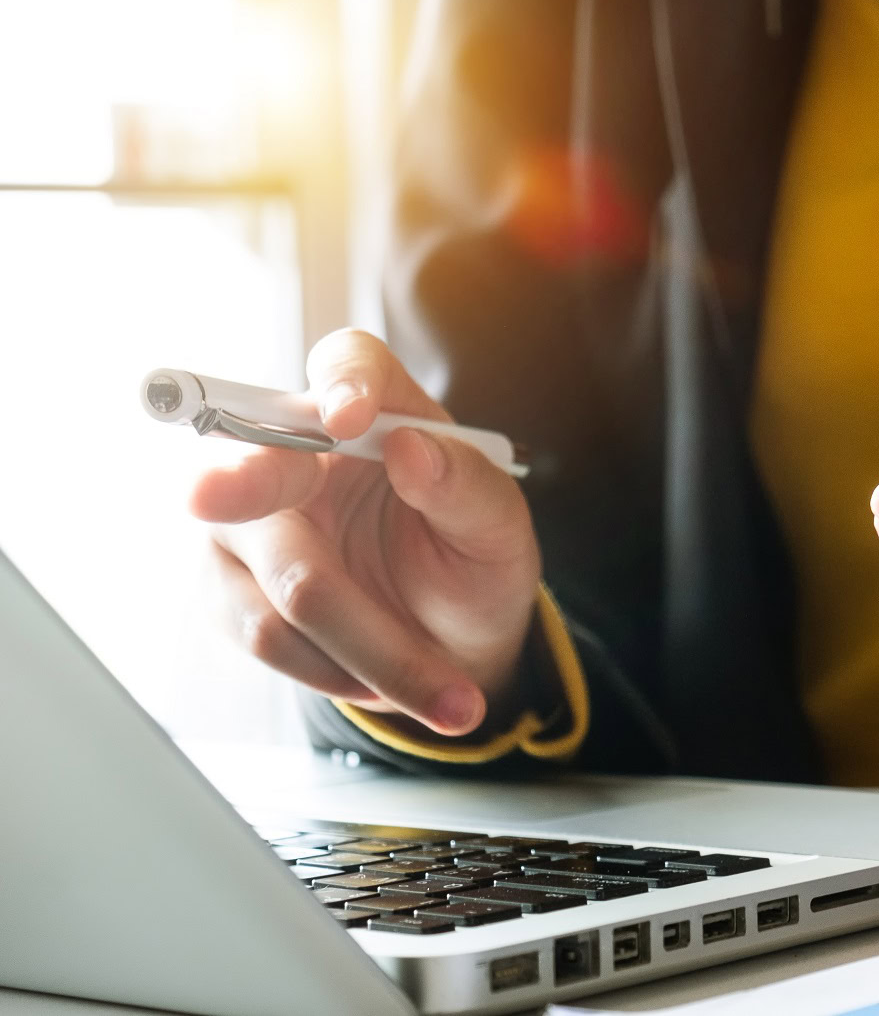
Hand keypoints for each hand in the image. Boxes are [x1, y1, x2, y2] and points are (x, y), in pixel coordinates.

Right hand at [191, 329, 541, 735]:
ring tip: (439, 685)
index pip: (348, 364)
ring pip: (287, 582)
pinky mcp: (228, 590)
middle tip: (209, 496)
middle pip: (253, 461)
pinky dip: (333, 668)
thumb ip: (465, 486)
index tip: (348, 416)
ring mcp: (251, 522)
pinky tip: (375, 677)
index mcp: (378, 411)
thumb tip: (414, 449)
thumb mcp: (498, 530)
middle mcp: (298, 452)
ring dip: (368, 645)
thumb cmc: (473, 565)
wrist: (453, 646)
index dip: (341, 383)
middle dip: (236, 484)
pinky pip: (265, 632)